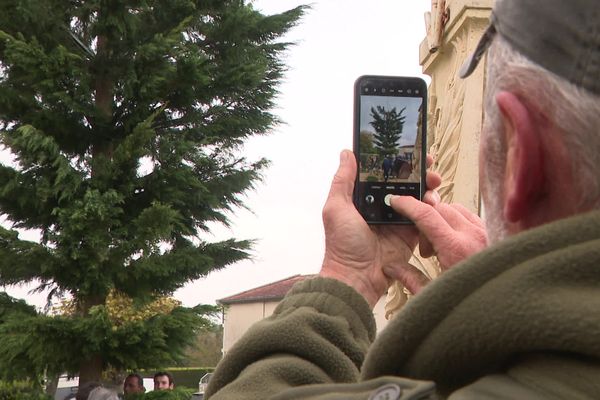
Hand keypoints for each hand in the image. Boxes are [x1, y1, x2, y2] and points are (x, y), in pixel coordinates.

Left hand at [319, 150, 424, 307]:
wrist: (357, 278)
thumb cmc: (342, 245)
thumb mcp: (336, 208)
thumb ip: (343, 180)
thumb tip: (347, 153)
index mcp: (364, 199)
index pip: (383, 174)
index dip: (397, 162)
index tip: (410, 151)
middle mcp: (382, 207)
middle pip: (405, 184)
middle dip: (419, 172)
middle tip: (428, 165)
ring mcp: (398, 221)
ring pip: (418, 198)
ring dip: (428, 188)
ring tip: (433, 183)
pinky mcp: (410, 235)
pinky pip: (425, 218)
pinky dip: (432, 209)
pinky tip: (435, 202)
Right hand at [384, 196, 487, 293]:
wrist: (499, 304)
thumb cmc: (471, 302)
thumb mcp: (435, 295)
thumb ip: (411, 279)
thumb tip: (390, 268)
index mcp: (455, 248)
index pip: (426, 215)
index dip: (407, 205)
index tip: (396, 201)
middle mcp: (471, 235)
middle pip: (438, 209)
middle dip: (424, 221)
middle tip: (425, 249)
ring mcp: (483, 232)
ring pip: (453, 209)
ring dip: (439, 220)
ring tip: (439, 248)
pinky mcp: (490, 234)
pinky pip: (467, 215)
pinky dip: (454, 222)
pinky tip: (451, 242)